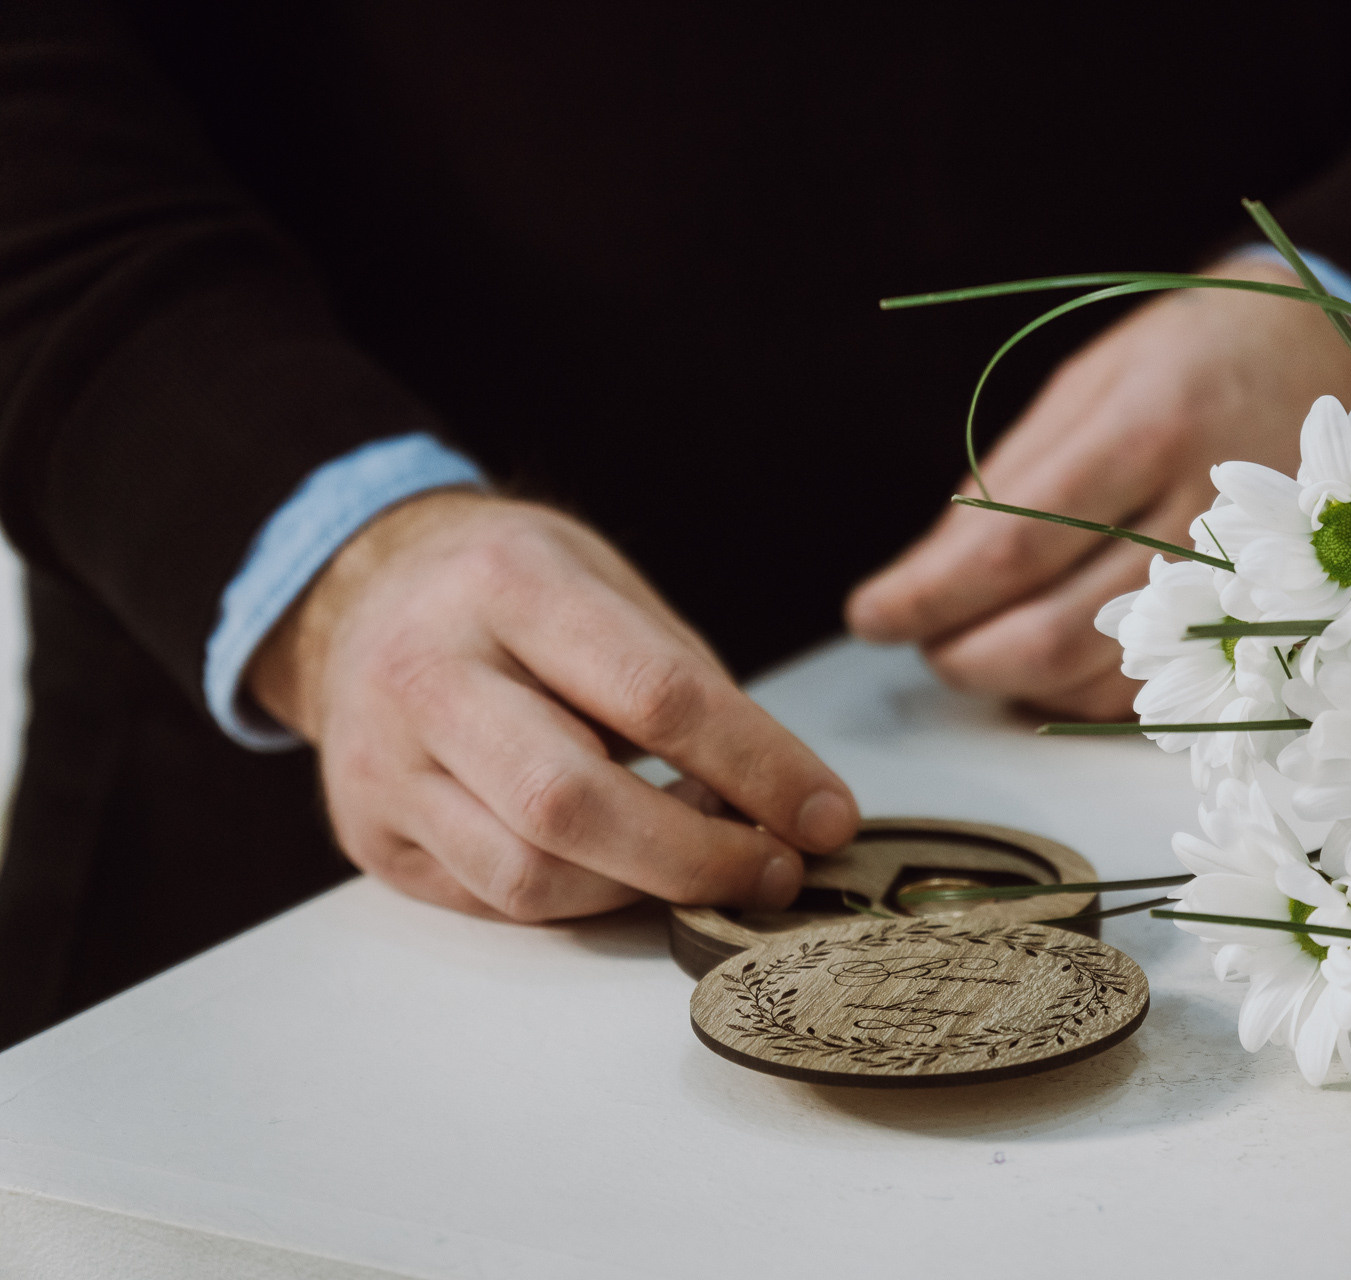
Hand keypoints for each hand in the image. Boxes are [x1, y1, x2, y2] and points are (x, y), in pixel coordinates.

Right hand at [248, 491, 860, 921]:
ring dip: (644, 889)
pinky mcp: (371, 834)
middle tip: (776, 868)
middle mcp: (427, 674)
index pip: (654, 694)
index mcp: (506, 586)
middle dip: (700, 857)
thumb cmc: (508, 588)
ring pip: (530, 875)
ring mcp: (385, 763)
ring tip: (704, 860)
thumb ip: (681, 679)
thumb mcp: (602, 581)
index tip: (828, 814)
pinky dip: (582, 898)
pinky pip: (496, 900)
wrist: (360, 595)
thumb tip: (784, 794)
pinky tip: (624, 867)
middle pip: (574, 803)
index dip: (759, 767)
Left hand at [845, 254, 1350, 718]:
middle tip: (922, 643)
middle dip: (963, 656)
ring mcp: (1241, 579)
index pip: (1009, 546)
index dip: (926, 596)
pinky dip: (1080, 692)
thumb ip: (1013, 472)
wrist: (1334, 354)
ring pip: (1101, 677)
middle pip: (1052, 633)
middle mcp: (1200, 514)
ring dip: (1014, 682)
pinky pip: (1155, 693)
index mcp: (1147, 430)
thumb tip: (934, 568)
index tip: (869, 614)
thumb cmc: (1195, 358)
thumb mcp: (1094, 378)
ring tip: (972, 648)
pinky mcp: (1262, 621)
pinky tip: (1046, 666)